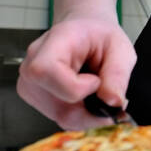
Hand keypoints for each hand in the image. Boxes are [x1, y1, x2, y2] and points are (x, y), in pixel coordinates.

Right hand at [17, 15, 136, 129]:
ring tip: (94, 90)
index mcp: (55, 41)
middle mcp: (34, 62)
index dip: (76, 87)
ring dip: (87, 112)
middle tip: (106, 92)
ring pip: (61, 116)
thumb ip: (118, 74)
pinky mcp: (32, 96)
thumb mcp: (120, 48)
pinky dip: (80, 114)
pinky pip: (59, 117)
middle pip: (58, 105)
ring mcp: (30, 82)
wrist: (85, 33)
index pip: (46, 71)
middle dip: (91, 107)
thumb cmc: (100, 37)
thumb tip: (113, 102)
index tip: (96, 80)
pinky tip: (84, 97)